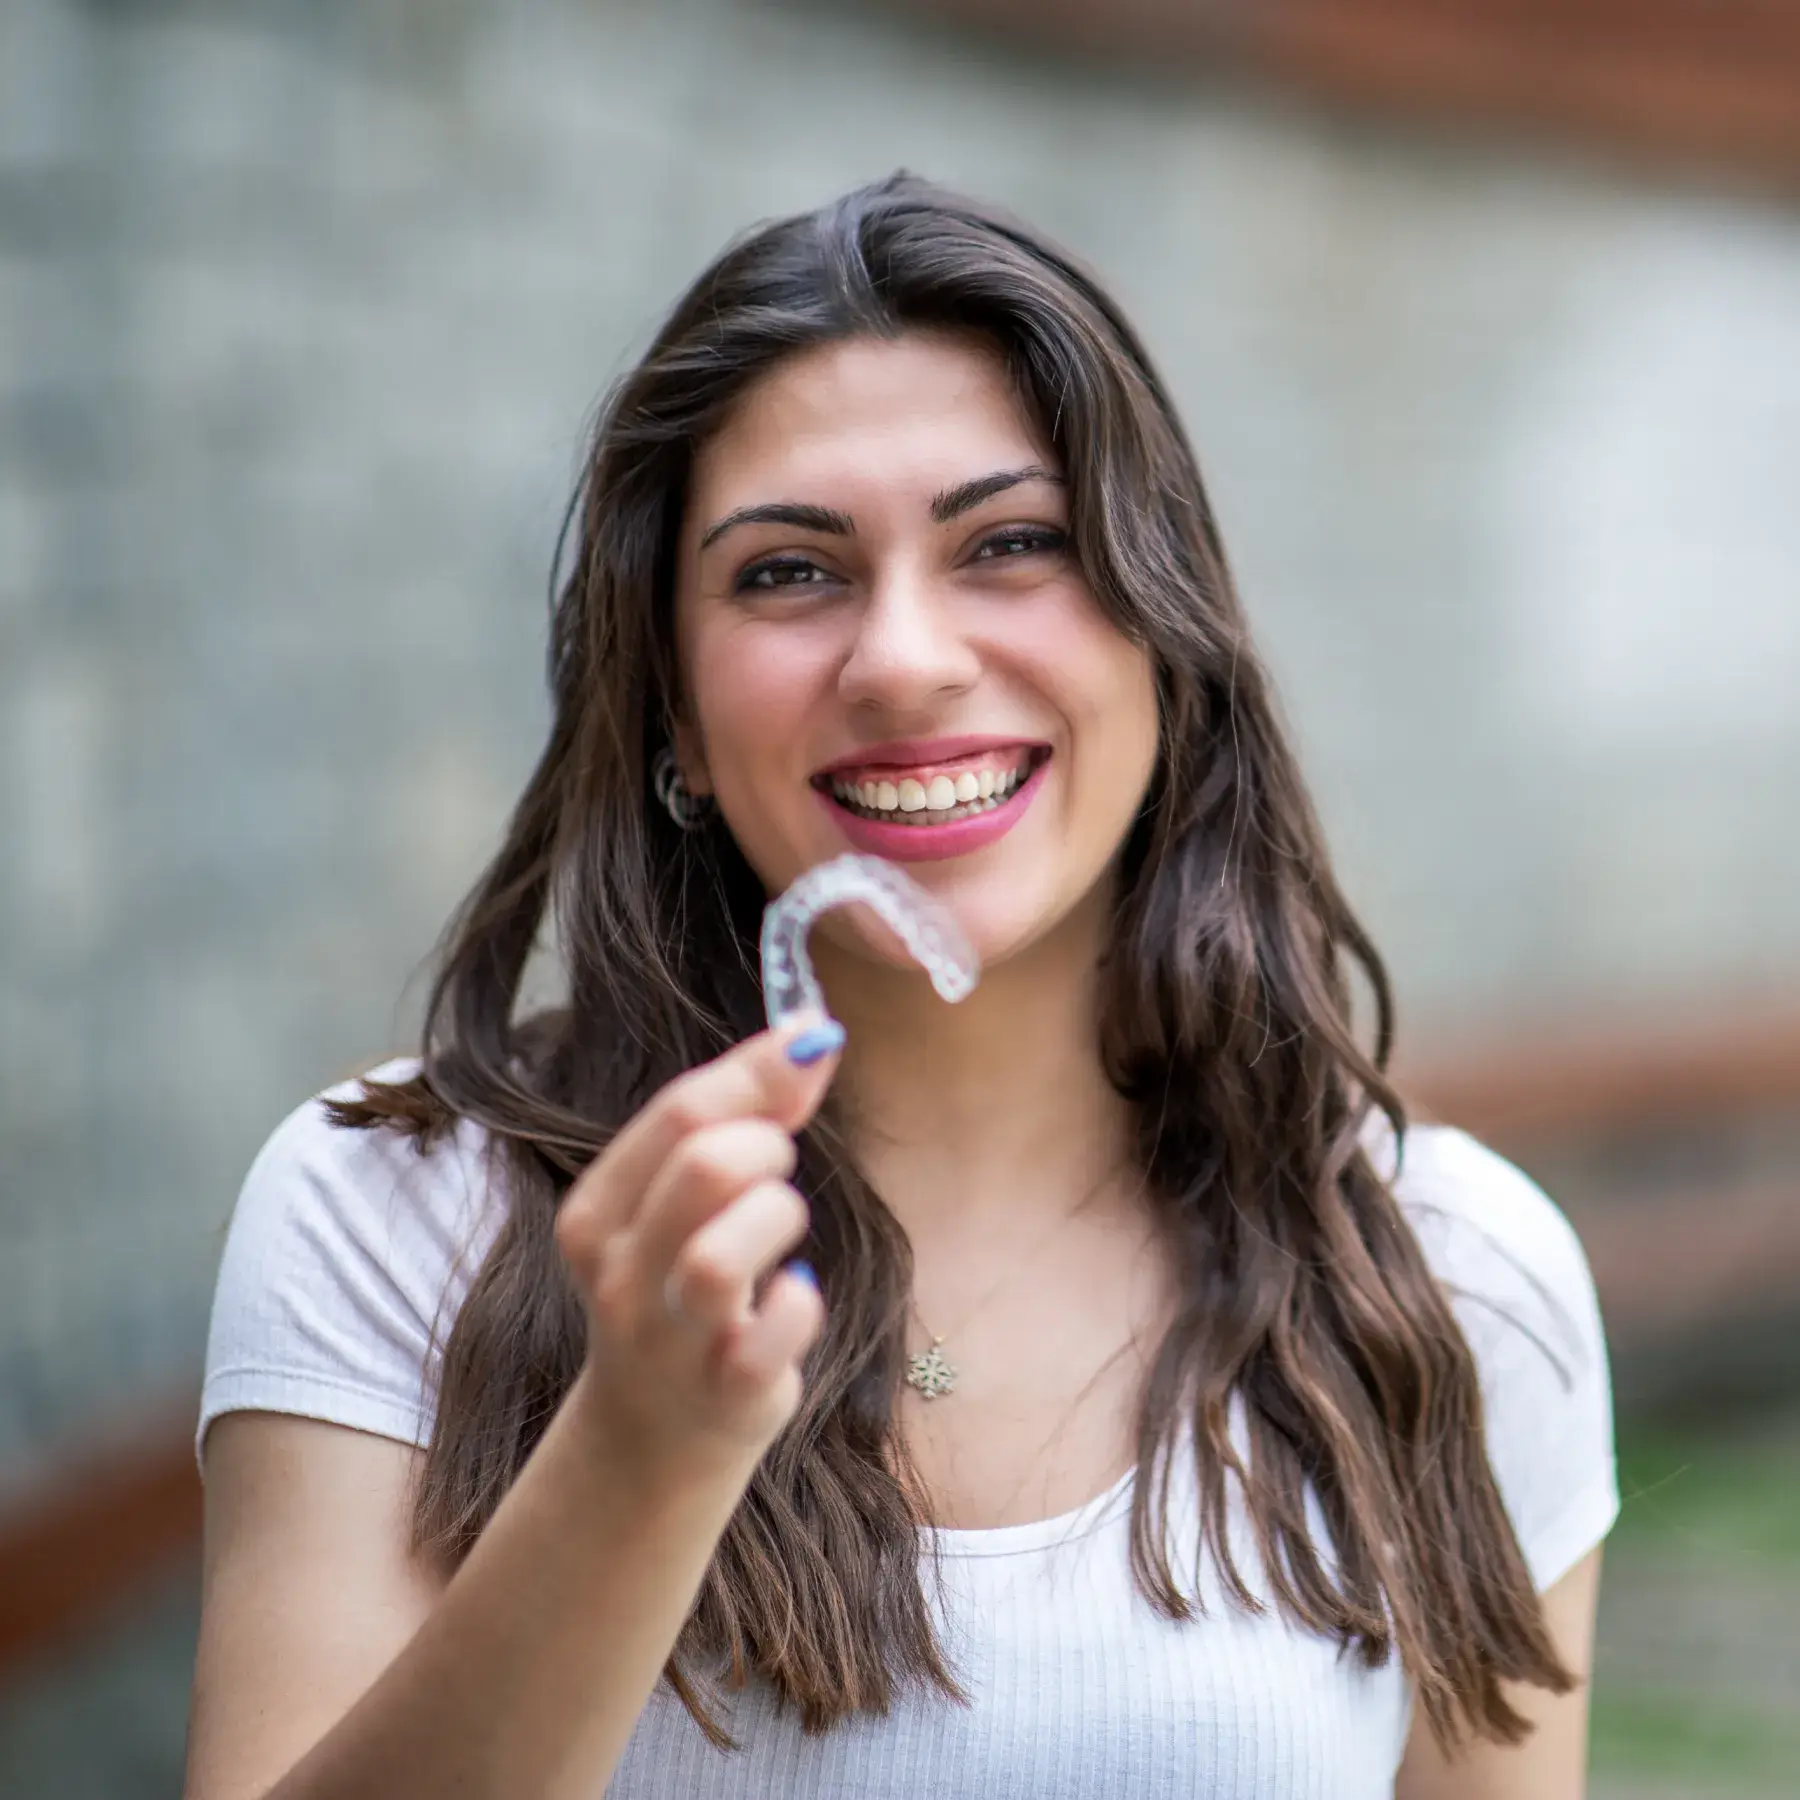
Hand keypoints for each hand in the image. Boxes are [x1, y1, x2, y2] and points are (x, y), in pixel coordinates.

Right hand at [553, 1015, 843, 1476]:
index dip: (759, 1069)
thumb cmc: (682, 1289)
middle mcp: (620, 1274)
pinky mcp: (723, 1391)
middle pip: (702, 1168)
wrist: (657, 1433)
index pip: (678, 1111)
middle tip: (776, 1170)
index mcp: (600, 1211)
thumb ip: (743, 1111)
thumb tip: (813, 1030)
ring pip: (718, 1258)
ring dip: (776, 1221)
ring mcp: (666, 1338)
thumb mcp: (685, 1199)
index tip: (814, 1045)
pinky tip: (790, 1297)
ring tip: (779, 1231)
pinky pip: (771, 1334)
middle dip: (765, 1147)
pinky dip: (798, 1305)